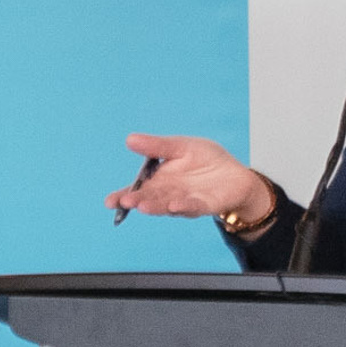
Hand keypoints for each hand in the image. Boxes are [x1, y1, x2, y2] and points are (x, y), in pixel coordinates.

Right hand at [109, 134, 270, 224]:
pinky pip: (193, 206)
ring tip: (143, 206)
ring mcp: (186, 201)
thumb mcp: (180, 147)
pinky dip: (183, 206)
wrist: (235, 175)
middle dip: (138, 200)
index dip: (123, 196)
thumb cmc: (206, 161)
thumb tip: (129, 139)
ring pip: (168, 204)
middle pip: (150, 198)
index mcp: (160, 180)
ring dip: (156, 206)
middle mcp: (169, 193)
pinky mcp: (205, 205)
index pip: (138, 190)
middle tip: (126, 202)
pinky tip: (174, 204)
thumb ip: (157, 146)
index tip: (110, 202)